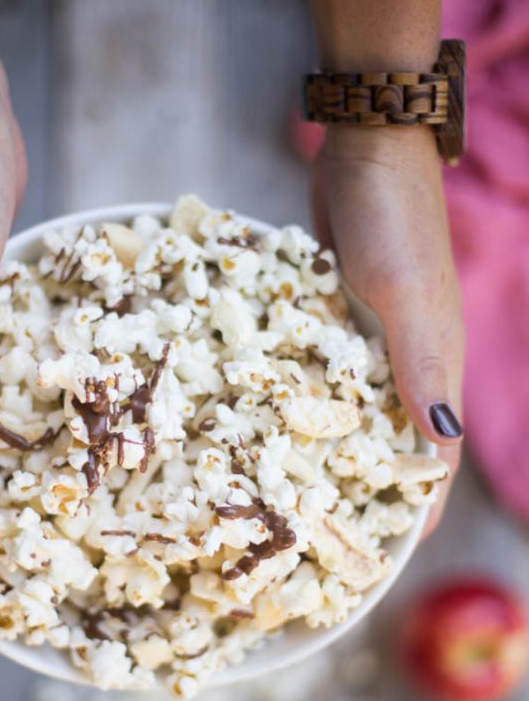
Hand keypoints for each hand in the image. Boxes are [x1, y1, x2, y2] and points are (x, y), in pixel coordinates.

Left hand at [311, 125, 463, 536]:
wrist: (365, 144)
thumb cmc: (395, 219)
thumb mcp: (410, 295)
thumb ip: (423, 366)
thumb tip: (440, 440)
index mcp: (433, 365)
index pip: (431, 455)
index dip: (412, 506)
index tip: (384, 556)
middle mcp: (402, 360)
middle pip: (386, 440)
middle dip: (360, 488)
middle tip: (315, 534)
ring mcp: (365, 337)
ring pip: (347, 409)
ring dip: (324, 448)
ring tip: (281, 492)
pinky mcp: (331, 313)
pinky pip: (316, 369)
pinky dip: (298, 398)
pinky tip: (261, 421)